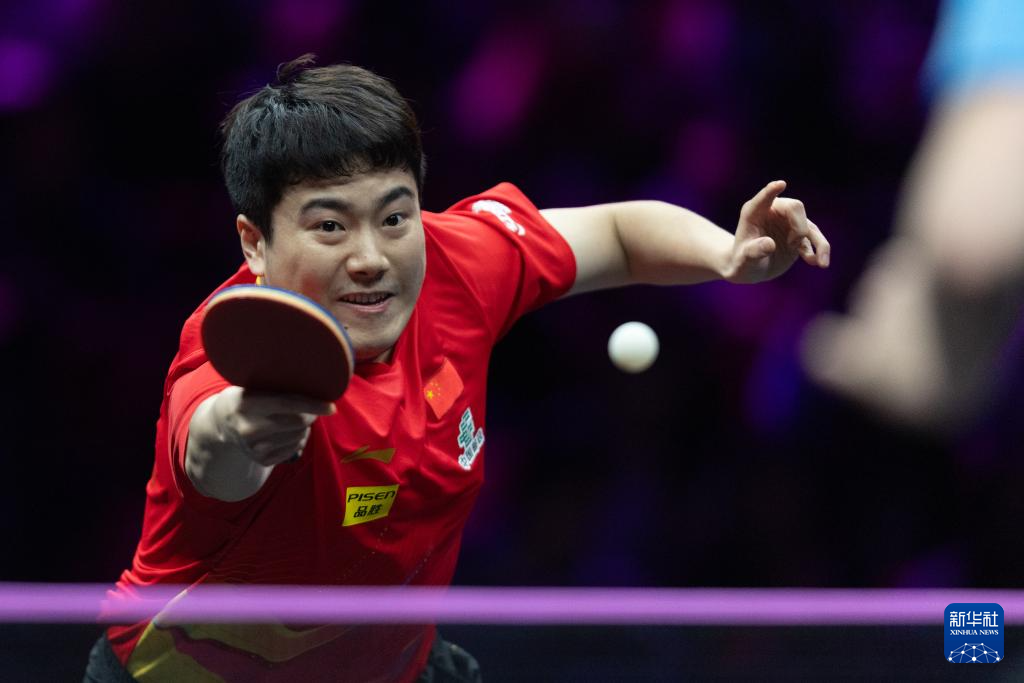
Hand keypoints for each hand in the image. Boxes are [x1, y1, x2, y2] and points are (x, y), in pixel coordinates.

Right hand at [210, 386, 335, 465]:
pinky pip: (294, 449)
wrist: (220, 424)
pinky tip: (290, 431)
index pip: (288, 404)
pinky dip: (299, 439)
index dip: (313, 405)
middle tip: (312, 408)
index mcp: (247, 405)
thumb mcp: (252, 386)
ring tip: (296, 418)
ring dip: (305, 427)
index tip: (331, 406)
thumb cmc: (245, 397)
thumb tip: (315, 382)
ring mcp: (254, 448)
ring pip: (298, 436)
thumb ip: (277, 386)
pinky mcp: (261, 460)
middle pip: (298, 423)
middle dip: (311, 415)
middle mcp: (250, 429)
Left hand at [724, 180, 829, 283]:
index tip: (780, 184)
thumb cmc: (742, 262)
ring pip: (810, 226)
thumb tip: (769, 245)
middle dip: (799, 226)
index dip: (772, 191)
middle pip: (796, 207)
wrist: (750, 269)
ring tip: (823, 264)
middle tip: (791, 245)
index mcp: (755, 212)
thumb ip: (754, 251)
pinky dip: (819, 251)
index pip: (765, 197)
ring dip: (820, 243)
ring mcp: (788, 223)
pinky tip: (816, 263)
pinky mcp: (799, 236)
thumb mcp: (743, 260)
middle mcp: (774, 212)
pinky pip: (814, 240)